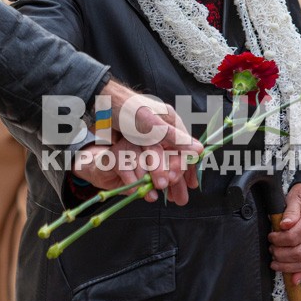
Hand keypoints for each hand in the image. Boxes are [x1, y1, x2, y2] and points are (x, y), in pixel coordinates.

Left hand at [93, 81, 202, 203]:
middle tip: (180, 200)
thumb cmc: (126, 109)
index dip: (188, 168)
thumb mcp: (151, 126)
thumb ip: (174, 139)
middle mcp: (163, 129)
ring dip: (166, 180)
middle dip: (178, 179)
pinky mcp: (137, 142)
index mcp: (171, 122)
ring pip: (162, 162)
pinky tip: (152, 186)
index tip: (189, 186)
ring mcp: (150, 136)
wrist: (99, 100)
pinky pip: (148, 162)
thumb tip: (200, 151)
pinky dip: (152, 175)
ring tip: (169, 198)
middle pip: (175, 157)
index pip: (185, 149)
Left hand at [268, 182, 300, 285]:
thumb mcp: (297, 194)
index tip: (271, 236)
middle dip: (280, 254)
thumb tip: (284, 225)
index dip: (279, 240)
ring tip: (274, 260)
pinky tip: (293, 279)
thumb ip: (291, 210)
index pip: (294, 237)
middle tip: (271, 248)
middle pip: (298, 252)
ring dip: (287, 265)